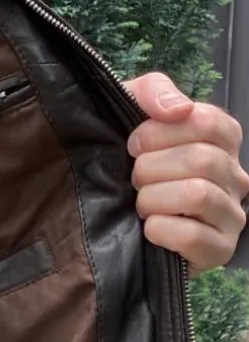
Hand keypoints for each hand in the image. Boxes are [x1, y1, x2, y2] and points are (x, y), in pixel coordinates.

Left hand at [125, 72, 248, 272]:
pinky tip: (149, 229)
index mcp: (222, 140)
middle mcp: (236, 176)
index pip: (207, 122)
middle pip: (202, 159)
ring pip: (198, 194)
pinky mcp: (218, 250)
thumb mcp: (132, 112)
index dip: (160, 131)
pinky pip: (191, 236)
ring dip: (152, 198)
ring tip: (141, 204)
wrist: (107, 218)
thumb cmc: (129, 162)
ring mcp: (232, 215)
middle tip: (134, 179)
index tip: (134, 145)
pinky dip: (158, 230)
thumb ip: (154, 91)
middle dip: (151, 168)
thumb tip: (178, 108)